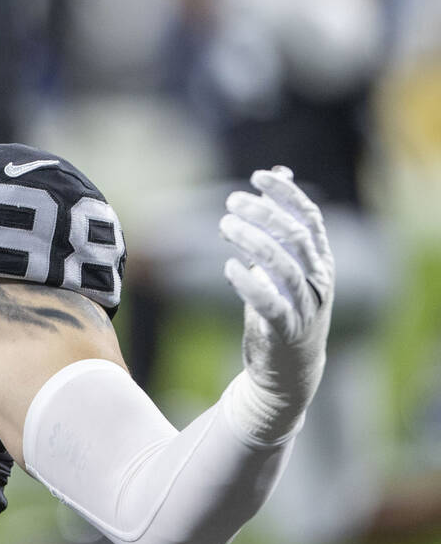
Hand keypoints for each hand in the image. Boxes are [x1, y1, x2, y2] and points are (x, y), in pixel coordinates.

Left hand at [219, 166, 334, 442]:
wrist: (290, 371)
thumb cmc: (283, 308)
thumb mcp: (285, 263)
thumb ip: (282, 222)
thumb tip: (279, 172)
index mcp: (320, 261)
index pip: (310, 218)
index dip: (287, 194)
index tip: (258, 176)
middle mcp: (318, 281)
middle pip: (296, 238)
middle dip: (264, 214)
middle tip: (231, 202)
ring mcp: (306, 307)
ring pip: (284, 267)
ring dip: (253, 242)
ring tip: (224, 225)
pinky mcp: (286, 330)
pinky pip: (270, 303)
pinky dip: (249, 283)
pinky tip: (229, 266)